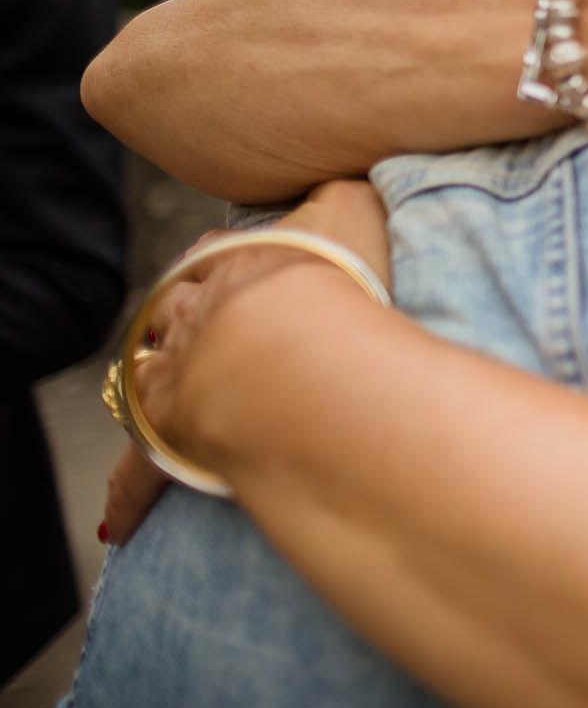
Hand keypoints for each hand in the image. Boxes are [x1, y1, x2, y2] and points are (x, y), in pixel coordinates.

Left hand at [103, 182, 388, 541]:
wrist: (299, 346)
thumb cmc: (333, 278)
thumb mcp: (353, 207)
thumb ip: (345, 192)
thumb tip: (346, 183)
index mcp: (232, 261)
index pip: (212, 255)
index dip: (219, 262)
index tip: (228, 268)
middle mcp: (193, 315)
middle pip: (174, 314)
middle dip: (179, 320)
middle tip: (198, 334)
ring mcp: (178, 376)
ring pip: (150, 380)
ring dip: (155, 386)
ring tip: (165, 399)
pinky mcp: (171, 440)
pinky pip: (142, 473)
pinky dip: (126, 495)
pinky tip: (115, 524)